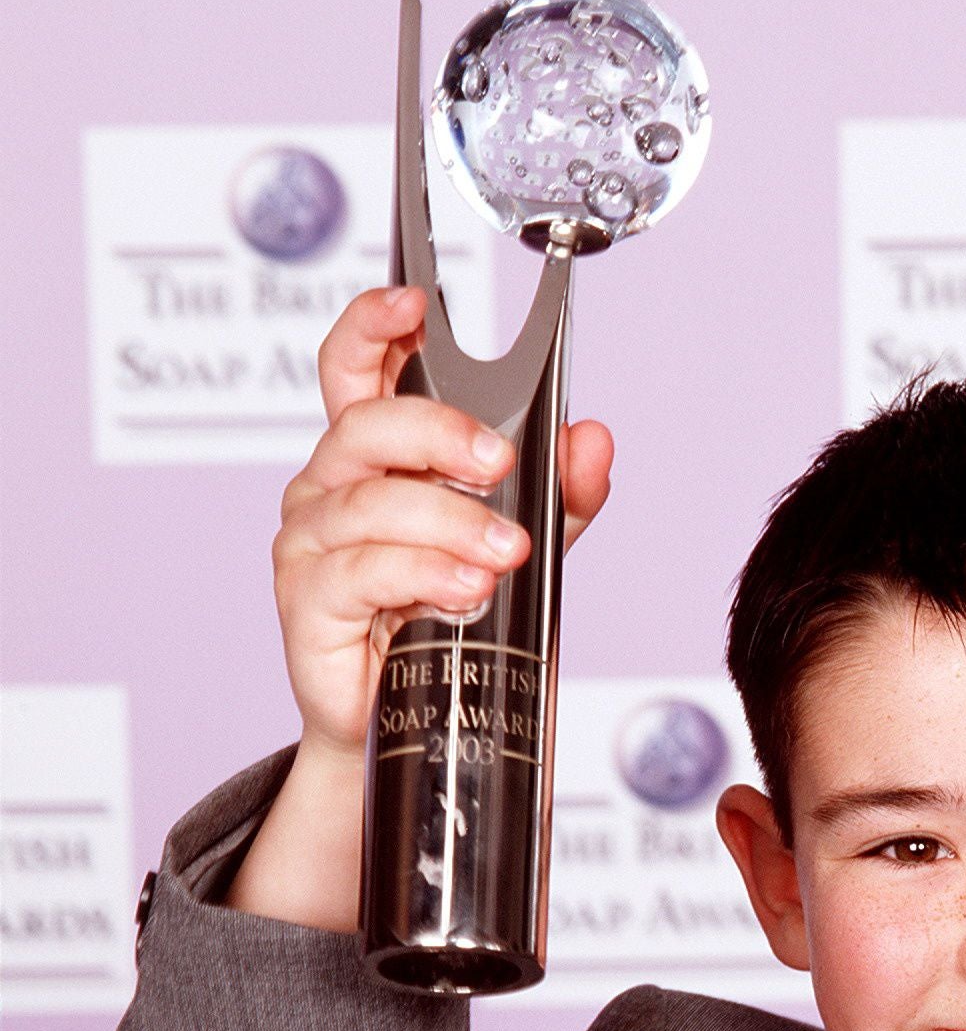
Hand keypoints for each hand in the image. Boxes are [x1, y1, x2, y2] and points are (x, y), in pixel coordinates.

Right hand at [270, 285, 614, 763]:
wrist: (427, 728)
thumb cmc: (461, 629)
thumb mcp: (531, 553)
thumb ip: (563, 497)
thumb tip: (593, 439)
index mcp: (377, 460)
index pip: (356, 370)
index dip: (373, 326)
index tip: (414, 302)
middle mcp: (332, 488)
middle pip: (367, 425)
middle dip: (438, 431)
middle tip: (500, 462)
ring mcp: (311, 543)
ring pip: (371, 502)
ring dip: (447, 521)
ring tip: (503, 553)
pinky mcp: (308, 601)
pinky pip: (361, 569)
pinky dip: (420, 573)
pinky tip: (464, 589)